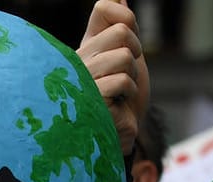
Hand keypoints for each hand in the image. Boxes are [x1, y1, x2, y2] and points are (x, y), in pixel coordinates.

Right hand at [79, 0, 148, 155]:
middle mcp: (77, 59)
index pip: (105, 7)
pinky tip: (116, 106)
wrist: (118, 136)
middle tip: (126, 76)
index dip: (128, 21)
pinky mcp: (86, 99)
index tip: (129, 46)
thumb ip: (120, 28)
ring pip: (124, 57)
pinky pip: (121, 81)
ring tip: (120, 95)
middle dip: (136, 53)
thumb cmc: (121, 100)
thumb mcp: (126, 59)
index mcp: (86, 45)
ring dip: (133, 79)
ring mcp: (79, 79)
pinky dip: (129, 95)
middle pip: (122, 32)